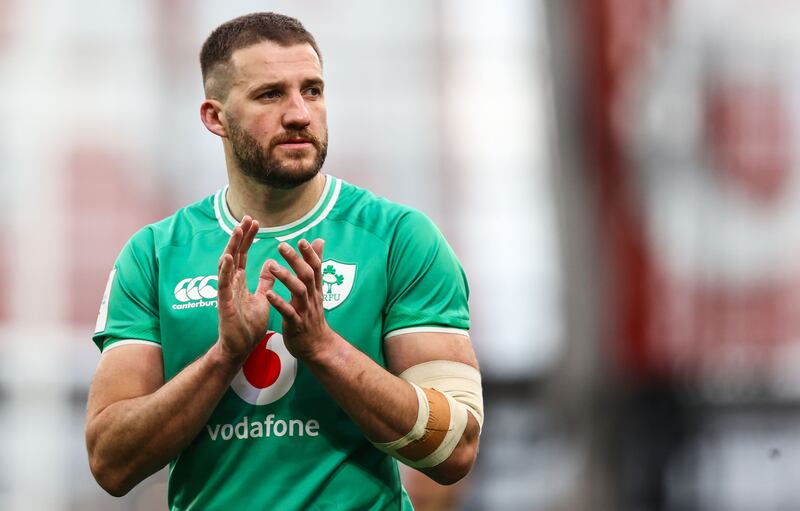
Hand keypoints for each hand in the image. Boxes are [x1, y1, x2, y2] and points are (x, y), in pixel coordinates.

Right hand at [216, 216, 275, 363]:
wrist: (241, 348)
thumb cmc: (248, 325)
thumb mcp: (262, 298)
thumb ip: (265, 282)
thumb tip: (269, 264)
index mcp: (239, 281)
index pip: (243, 254)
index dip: (247, 238)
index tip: (254, 222)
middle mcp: (231, 283)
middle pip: (234, 254)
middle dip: (240, 236)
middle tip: (246, 217)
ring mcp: (226, 292)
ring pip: (226, 265)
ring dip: (232, 247)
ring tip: (237, 230)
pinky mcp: (224, 304)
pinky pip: (223, 284)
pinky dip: (225, 270)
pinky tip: (228, 257)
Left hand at [266, 239, 333, 360]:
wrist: (318, 347)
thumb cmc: (313, 316)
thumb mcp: (316, 290)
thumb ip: (316, 266)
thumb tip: (320, 241)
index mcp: (315, 289)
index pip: (316, 267)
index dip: (310, 254)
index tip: (301, 240)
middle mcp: (312, 297)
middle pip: (307, 275)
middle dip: (296, 260)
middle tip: (282, 246)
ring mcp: (305, 311)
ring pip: (299, 291)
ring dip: (286, 278)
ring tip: (272, 267)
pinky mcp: (296, 324)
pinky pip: (288, 312)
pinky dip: (279, 303)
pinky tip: (268, 294)